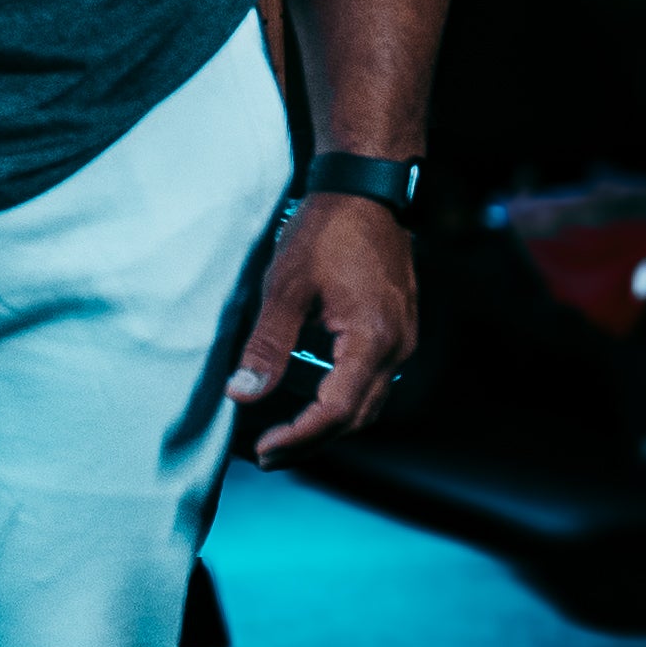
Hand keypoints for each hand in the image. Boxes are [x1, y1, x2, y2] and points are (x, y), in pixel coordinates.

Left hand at [227, 197, 418, 463]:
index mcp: (373, 340)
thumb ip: (267, 345)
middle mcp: (397, 348)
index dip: (298, 437)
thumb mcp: (285, 287)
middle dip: (311, 442)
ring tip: (284, 438)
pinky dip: (343, 402)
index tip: (262, 449)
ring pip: (368, 405)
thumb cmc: (325, 232)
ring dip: (327, 427)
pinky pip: (373, 383)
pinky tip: (311, 402)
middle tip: (266, 455)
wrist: (366, 191)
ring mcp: (403, 341)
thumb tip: (242, 394)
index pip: (335, 411)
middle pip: (355, 417)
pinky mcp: (398, 332)